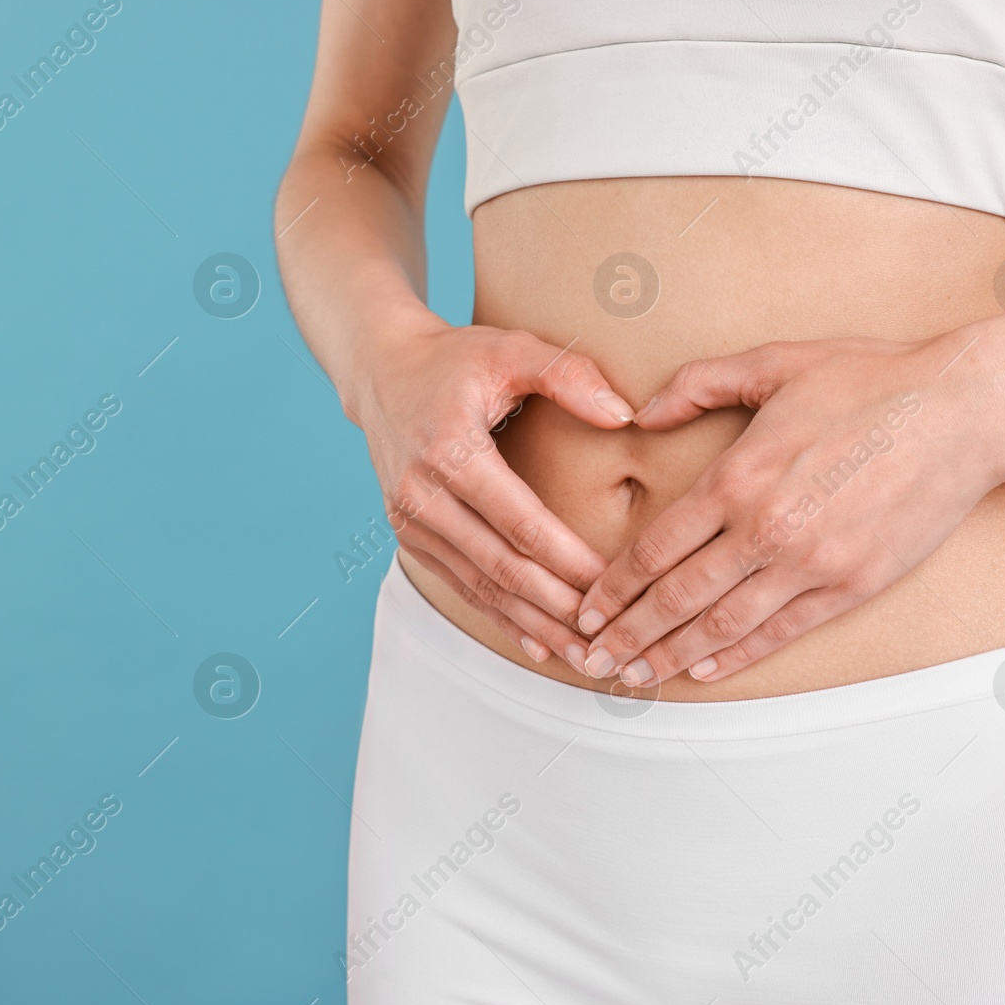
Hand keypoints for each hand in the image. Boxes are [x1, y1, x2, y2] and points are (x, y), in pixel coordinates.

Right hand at [352, 315, 635, 664]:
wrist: (381, 370)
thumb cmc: (455, 359)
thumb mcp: (511, 348)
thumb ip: (568, 374)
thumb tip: (623, 414)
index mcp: (449, 450)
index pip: (519, 521)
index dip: (567, 560)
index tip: (613, 585)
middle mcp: (421, 493)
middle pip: (500, 566)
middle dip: (556, 608)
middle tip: (608, 638)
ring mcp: (409, 520)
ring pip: (481, 586)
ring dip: (534, 623)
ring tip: (584, 655)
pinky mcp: (408, 535)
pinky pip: (461, 584)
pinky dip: (501, 616)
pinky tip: (540, 642)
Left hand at [575, 332, 1001, 686]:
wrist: (963, 410)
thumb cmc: (871, 379)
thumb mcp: (773, 363)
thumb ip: (698, 385)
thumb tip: (642, 412)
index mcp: (737, 478)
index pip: (655, 548)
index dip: (613, 586)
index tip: (587, 607)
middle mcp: (765, 529)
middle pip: (675, 598)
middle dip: (626, 634)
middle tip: (591, 658)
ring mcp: (810, 563)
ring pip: (721, 625)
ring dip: (671, 656)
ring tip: (635, 677)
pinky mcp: (852, 584)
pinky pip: (781, 631)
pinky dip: (737, 656)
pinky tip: (704, 671)